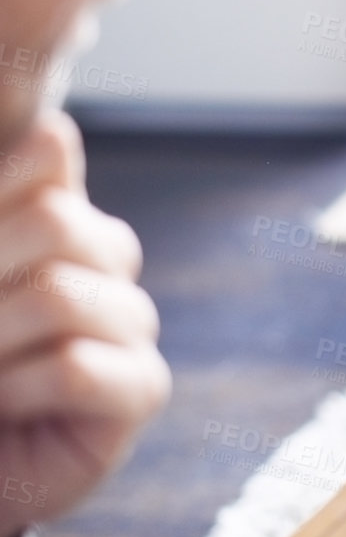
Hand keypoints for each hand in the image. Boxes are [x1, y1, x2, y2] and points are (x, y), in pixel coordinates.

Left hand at [0, 110, 169, 536]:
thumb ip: (7, 209)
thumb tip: (54, 130)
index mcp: (54, 216)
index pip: (47, 151)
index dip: (5, 181)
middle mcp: (103, 260)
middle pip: (57, 221)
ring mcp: (129, 323)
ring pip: (62, 296)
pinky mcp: (141, 388)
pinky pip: (77, 365)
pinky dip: (19, 389)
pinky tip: (8, 406)